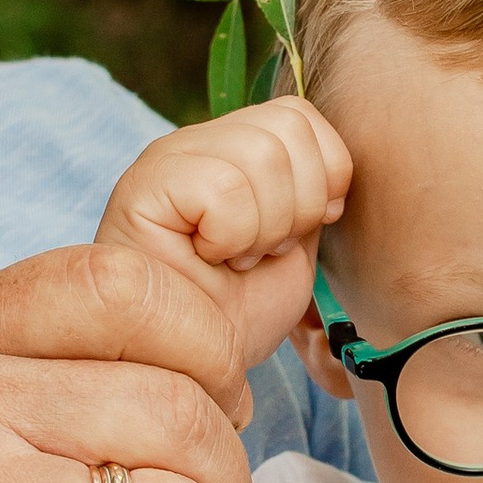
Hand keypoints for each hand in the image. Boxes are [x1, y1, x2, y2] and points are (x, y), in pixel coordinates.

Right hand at [97, 97, 351, 366]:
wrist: (194, 367)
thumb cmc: (236, 314)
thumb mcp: (296, 243)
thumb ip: (313, 191)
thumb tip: (338, 162)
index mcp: (231, 148)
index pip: (299, 114)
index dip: (325, 172)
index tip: (305, 228)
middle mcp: (195, 142)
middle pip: (288, 128)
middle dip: (298, 205)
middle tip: (262, 250)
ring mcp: (167, 158)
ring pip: (263, 155)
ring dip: (265, 226)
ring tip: (236, 257)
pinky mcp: (144, 185)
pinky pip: (226, 187)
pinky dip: (233, 235)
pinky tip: (209, 258)